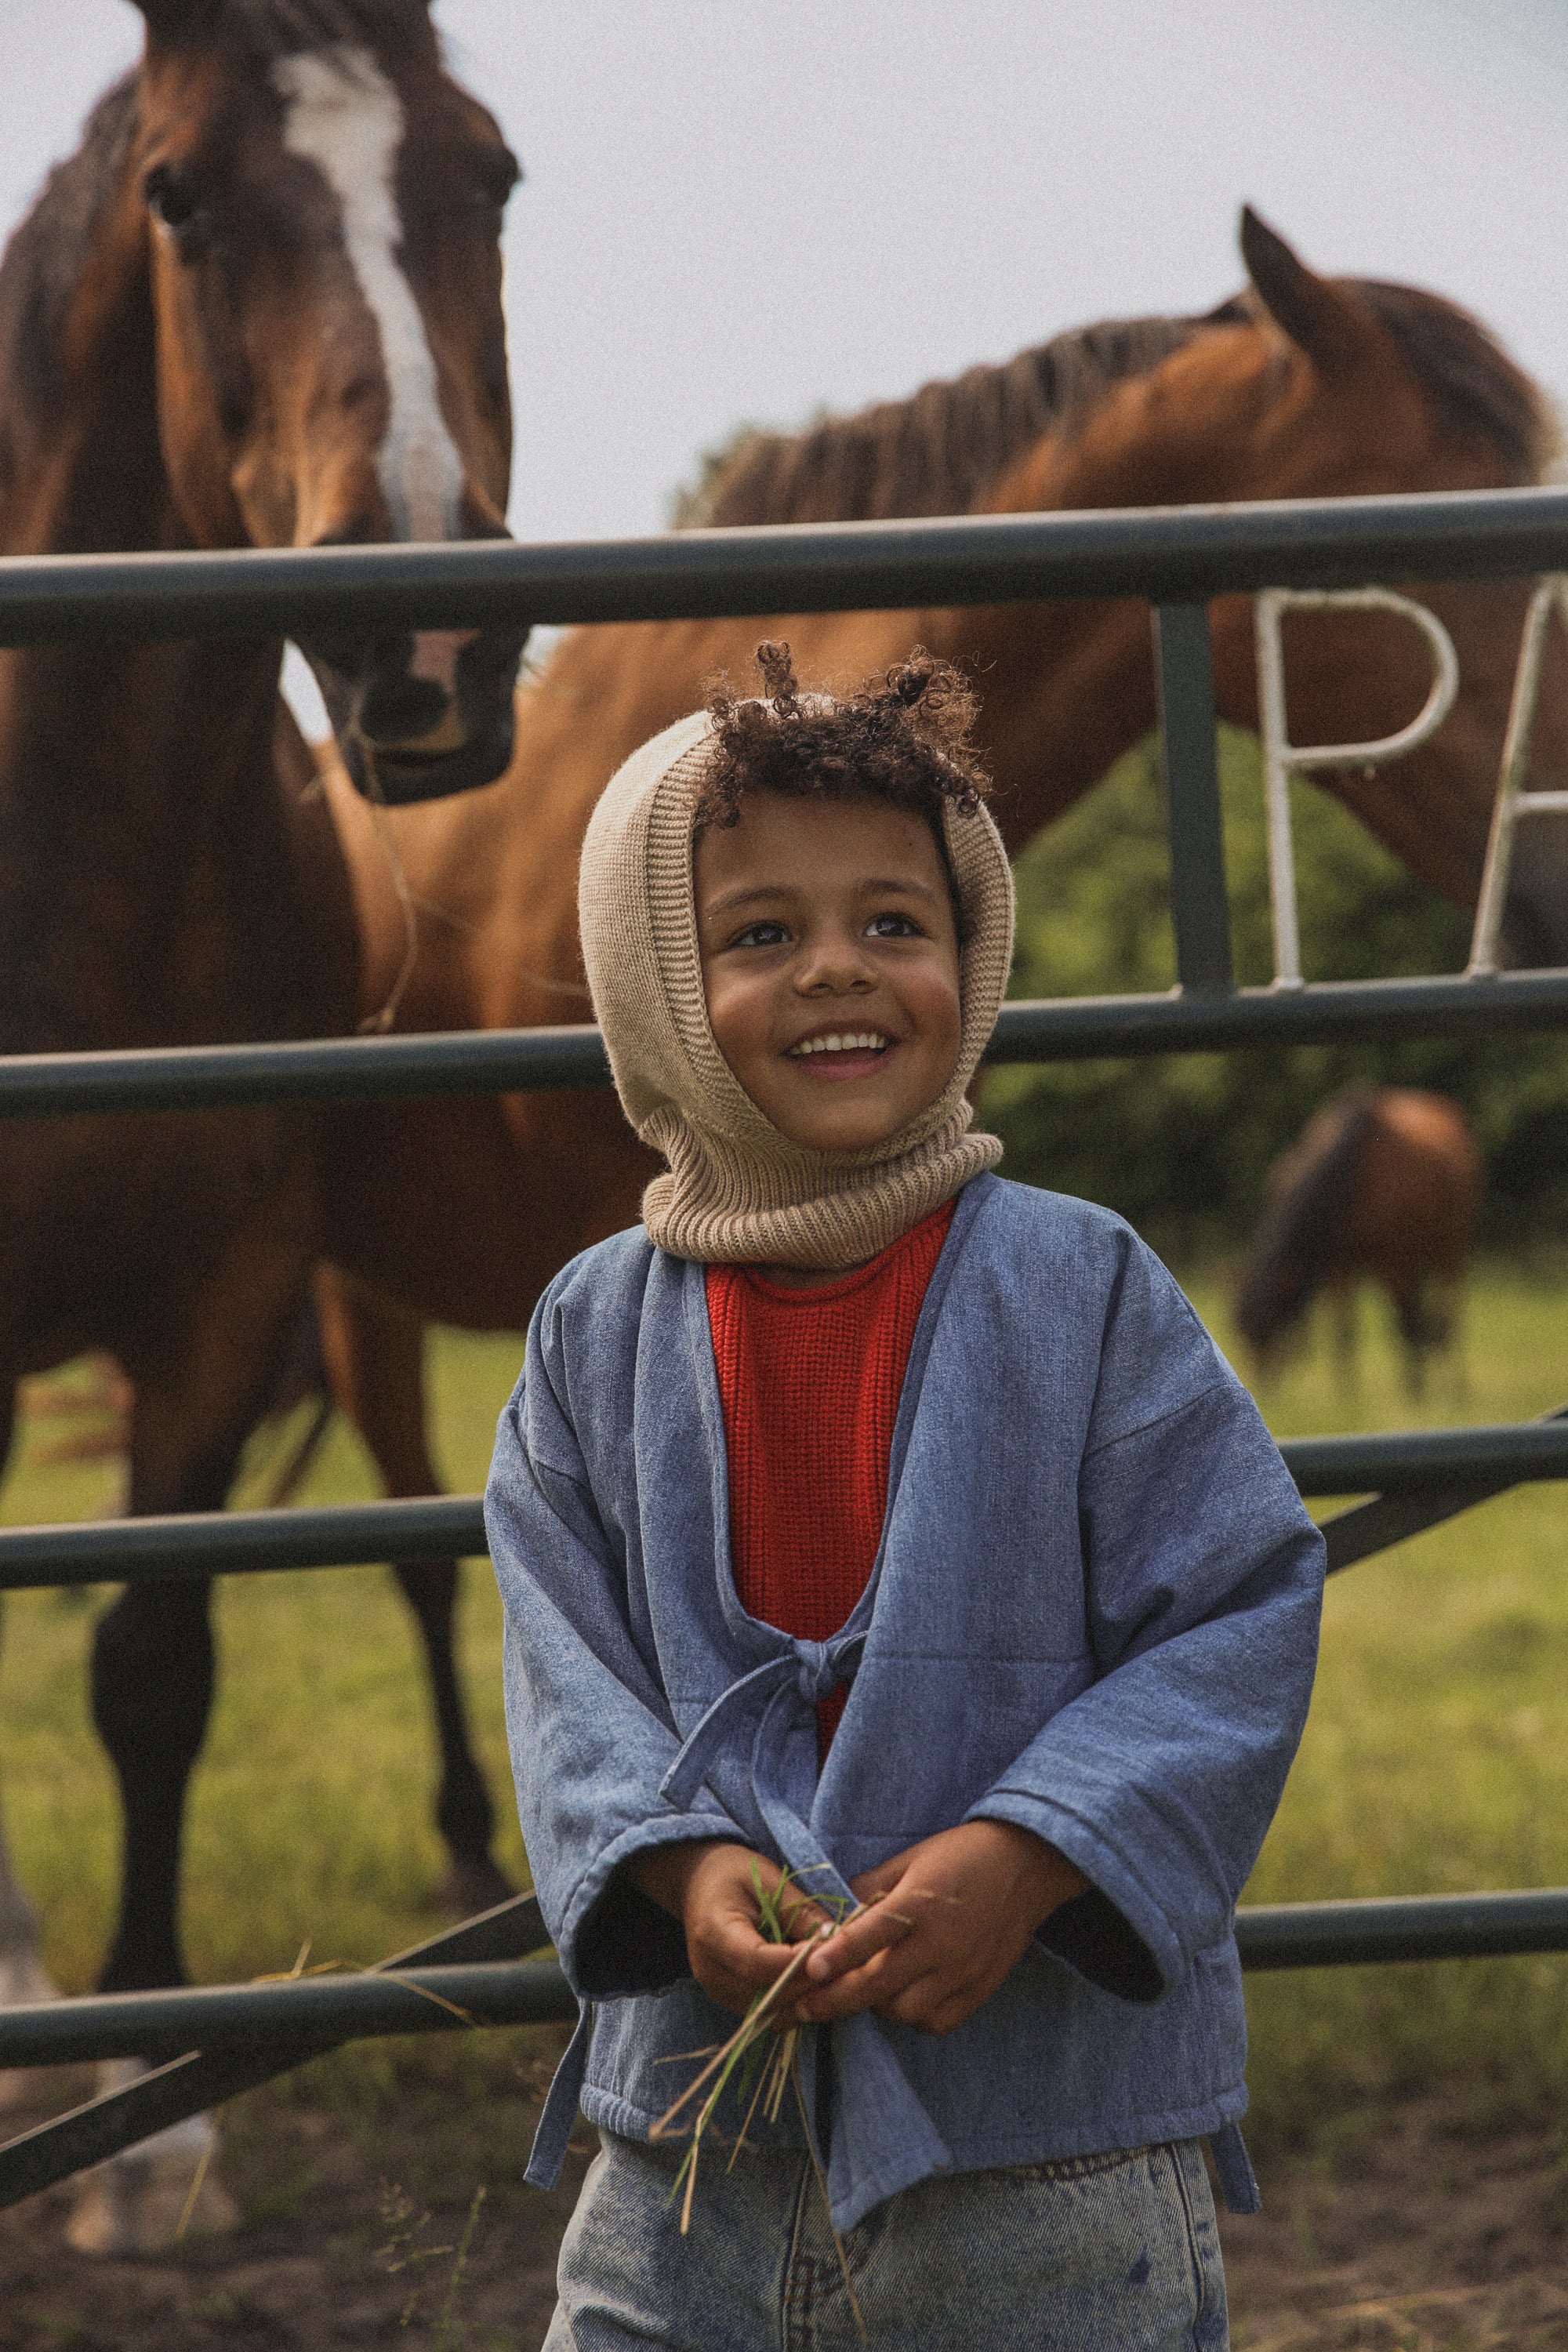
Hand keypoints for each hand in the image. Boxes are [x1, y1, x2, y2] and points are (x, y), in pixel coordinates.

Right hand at [628, 1841, 829, 2018]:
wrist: (699, 1884)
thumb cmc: (734, 1874)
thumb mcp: (768, 1878)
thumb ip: (798, 1908)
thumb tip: (835, 1936)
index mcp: (713, 1933)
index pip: (757, 1962)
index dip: (796, 1962)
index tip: (831, 1950)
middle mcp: (710, 1971)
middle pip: (766, 1993)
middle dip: (809, 1983)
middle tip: (845, 1967)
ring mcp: (717, 1990)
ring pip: (770, 2010)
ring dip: (805, 1997)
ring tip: (835, 1975)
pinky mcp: (728, 1999)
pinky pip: (766, 2012)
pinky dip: (793, 2001)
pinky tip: (814, 1982)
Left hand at [794, 1820, 1087, 2035]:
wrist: (1026, 1866)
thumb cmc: (962, 1855)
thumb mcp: (911, 1858)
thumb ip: (871, 1887)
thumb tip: (833, 1912)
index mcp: (920, 1904)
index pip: (870, 1936)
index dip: (836, 1955)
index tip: (807, 1970)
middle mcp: (941, 1943)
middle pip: (879, 1986)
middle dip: (836, 2001)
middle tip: (803, 2008)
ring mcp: (962, 1971)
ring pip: (905, 2011)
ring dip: (877, 2006)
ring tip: (864, 1990)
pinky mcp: (980, 1988)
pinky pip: (937, 2022)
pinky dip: (914, 2018)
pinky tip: (904, 1999)